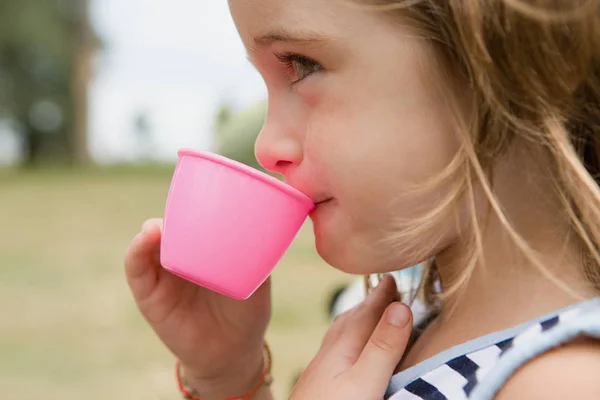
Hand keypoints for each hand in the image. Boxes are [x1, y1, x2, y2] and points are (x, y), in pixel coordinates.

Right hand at [124, 218, 270, 397]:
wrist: (232, 354)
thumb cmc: (246, 313)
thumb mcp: (258, 280)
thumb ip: (259, 256)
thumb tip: (270, 224)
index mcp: (204, 249)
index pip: (193, 217)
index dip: (193, 201)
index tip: (205, 187)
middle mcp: (181, 256)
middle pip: (170, 225)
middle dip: (174, 212)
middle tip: (186, 205)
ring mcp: (162, 273)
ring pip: (149, 242)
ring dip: (152, 228)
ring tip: (162, 225)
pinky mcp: (149, 294)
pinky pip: (136, 269)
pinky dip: (136, 251)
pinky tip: (147, 239)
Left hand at [290, 275, 411, 399]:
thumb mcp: (364, 381)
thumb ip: (383, 346)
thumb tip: (401, 306)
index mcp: (343, 345)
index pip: (367, 311)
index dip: (382, 294)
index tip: (393, 275)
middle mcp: (330, 352)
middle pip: (352, 318)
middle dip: (370, 302)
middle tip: (385, 288)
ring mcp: (322, 368)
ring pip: (342, 333)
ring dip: (358, 318)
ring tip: (369, 313)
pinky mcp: (319, 384)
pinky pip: (338, 348)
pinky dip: (349, 338)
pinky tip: (346, 352)